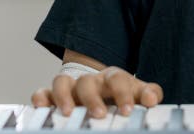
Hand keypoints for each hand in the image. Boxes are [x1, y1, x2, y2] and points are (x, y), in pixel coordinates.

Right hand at [31, 66, 163, 118]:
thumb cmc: (121, 92)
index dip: (123, 94)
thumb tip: (152, 98)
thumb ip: (149, 93)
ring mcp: (72, 86)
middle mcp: (91, 80)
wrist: (103, 87)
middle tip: (99, 114)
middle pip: (88, 81)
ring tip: (68, 113)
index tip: (127, 111)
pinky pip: (44, 91)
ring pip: (62, 82)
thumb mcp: (137, 92)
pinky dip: (41, 96)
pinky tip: (41, 106)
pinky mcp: (55, 95)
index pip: (118, 79)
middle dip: (92, 98)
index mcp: (113, 77)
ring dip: (64, 96)